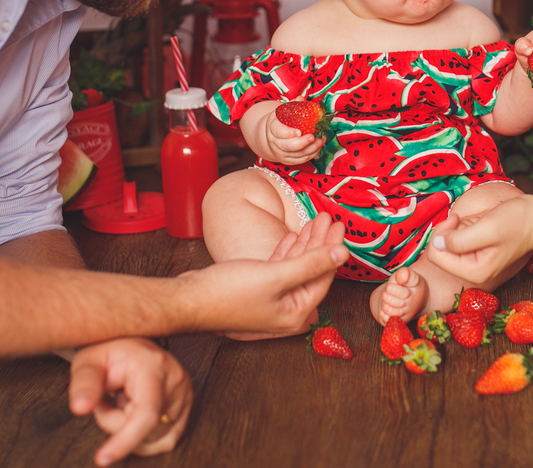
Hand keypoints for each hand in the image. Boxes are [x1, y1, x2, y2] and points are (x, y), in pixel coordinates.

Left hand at [68, 338, 192, 465]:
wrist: (130, 346)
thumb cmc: (109, 353)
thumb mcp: (88, 362)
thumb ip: (83, 384)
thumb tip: (80, 408)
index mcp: (154, 366)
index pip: (146, 413)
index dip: (125, 440)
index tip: (102, 459)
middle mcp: (176, 381)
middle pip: (144, 430)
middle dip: (116, 423)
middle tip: (108, 399)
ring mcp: (185, 395)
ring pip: (154, 439)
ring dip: (130, 430)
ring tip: (124, 402)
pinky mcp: (186, 408)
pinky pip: (164, 440)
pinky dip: (144, 436)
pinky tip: (136, 413)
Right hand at [178, 212, 347, 334]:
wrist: (190, 299)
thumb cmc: (229, 293)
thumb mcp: (276, 276)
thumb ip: (311, 264)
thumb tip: (342, 254)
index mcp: (296, 313)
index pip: (323, 277)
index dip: (332, 250)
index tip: (340, 227)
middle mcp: (287, 310)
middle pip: (312, 271)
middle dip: (321, 243)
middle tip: (329, 218)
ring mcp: (272, 300)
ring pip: (297, 267)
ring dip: (305, 243)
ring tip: (315, 220)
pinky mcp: (258, 289)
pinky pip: (280, 268)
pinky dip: (287, 251)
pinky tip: (292, 236)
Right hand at [263, 100, 324, 164]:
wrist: (274, 134)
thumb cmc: (283, 120)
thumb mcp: (285, 110)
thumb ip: (293, 104)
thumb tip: (301, 99)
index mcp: (272, 127)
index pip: (278, 131)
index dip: (288, 133)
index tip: (300, 131)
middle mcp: (274, 141)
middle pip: (287, 146)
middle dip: (302, 143)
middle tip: (313, 137)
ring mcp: (280, 152)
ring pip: (296, 155)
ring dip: (311, 149)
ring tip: (321, 140)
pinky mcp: (286, 160)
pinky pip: (299, 160)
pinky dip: (310, 155)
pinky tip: (318, 147)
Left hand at [426, 196, 532, 283]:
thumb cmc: (518, 221)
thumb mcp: (487, 228)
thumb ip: (459, 240)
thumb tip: (437, 243)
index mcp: (475, 272)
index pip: (435, 256)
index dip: (441, 233)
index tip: (456, 219)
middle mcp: (474, 273)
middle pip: (439, 251)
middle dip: (449, 231)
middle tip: (465, 220)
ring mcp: (476, 265)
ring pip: (448, 245)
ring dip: (457, 229)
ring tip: (477, 223)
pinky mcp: (478, 254)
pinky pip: (459, 241)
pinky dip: (464, 229)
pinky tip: (479, 225)